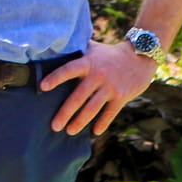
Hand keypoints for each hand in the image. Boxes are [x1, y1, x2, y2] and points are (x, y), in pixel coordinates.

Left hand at [39, 39, 156, 135]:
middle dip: (65, 112)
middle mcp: (98, 75)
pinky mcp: (122, 96)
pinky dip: (103, 123)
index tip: (42, 87)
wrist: (139, 57)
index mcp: (88, 62)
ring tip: (70, 131)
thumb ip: (75, 51)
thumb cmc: (108, 54)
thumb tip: (52, 48)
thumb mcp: (92, 49)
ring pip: (93, 108)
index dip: (55, 78)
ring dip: (80, 121)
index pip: (68, 70)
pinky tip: (95, 132)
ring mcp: (111, 87)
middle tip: (54, 126)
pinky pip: (110, 113)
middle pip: (79, 96)